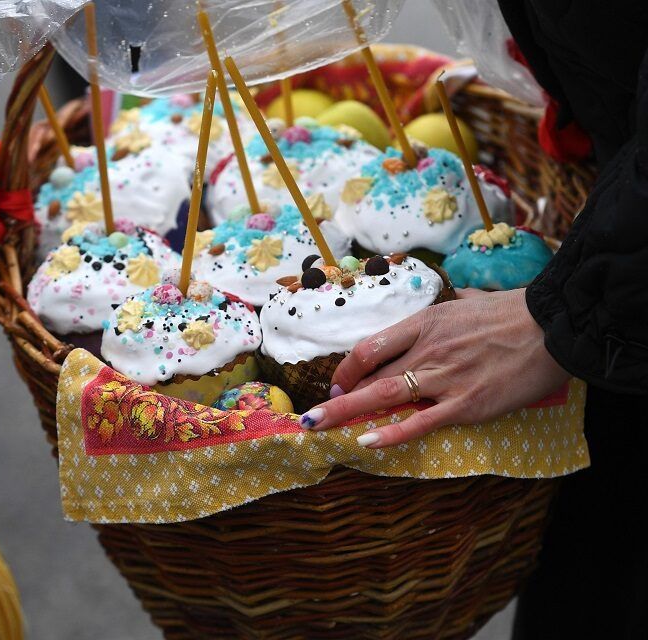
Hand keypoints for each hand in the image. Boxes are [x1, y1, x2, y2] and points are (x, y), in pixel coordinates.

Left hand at [298, 288, 569, 446]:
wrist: (554, 326)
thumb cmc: (515, 313)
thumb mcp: (471, 302)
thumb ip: (456, 305)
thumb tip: (460, 298)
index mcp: (424, 323)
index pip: (369, 347)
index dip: (346, 369)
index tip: (337, 383)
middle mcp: (426, 350)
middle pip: (368, 376)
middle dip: (336, 398)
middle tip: (311, 416)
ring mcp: (444, 378)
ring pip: (383, 398)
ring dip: (346, 414)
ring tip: (318, 428)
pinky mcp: (466, 404)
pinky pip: (419, 422)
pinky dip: (390, 434)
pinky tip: (366, 442)